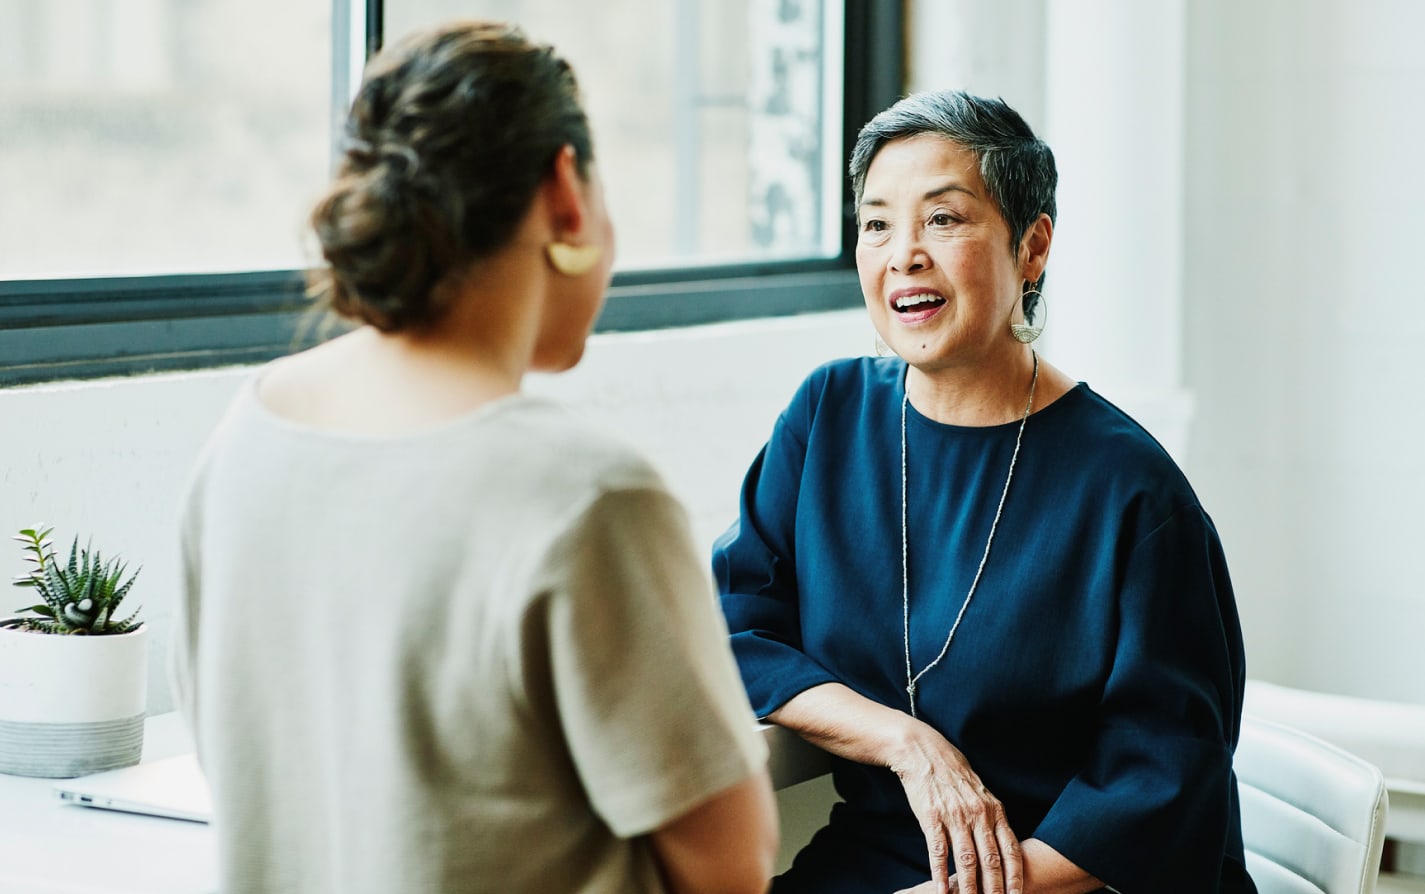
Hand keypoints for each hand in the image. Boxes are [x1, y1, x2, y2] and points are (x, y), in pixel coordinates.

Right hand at [888, 721, 1021, 893]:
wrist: (925, 753)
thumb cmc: (955, 775)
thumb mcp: (982, 794)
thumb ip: (993, 819)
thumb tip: (1004, 846)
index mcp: (994, 810)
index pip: (1010, 849)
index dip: (1015, 876)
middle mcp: (978, 815)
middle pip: (991, 860)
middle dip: (995, 888)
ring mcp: (955, 817)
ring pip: (966, 860)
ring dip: (970, 887)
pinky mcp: (932, 818)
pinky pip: (938, 851)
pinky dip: (940, 874)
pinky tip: (942, 891)